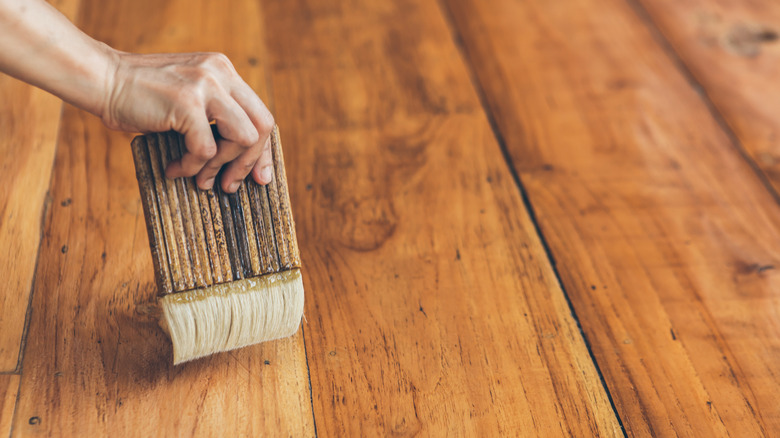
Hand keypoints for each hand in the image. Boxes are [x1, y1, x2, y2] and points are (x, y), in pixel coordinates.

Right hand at [103, 51, 274, 191]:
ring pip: (243, 138)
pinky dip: (192, 166)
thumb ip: (215, 113)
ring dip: (223, 166)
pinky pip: (206, 150)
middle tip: (232, 184)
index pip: (260, 113)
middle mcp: (220, 74)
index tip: (260, 175)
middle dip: (250, 162)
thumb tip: (241, 157)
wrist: (101, 79)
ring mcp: (205, 86)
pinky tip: (175, 168)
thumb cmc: (140, 96)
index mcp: (224, 71)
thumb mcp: (189, 95)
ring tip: (201, 179)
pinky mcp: (187, 104)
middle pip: (262, 126)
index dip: (263, 149)